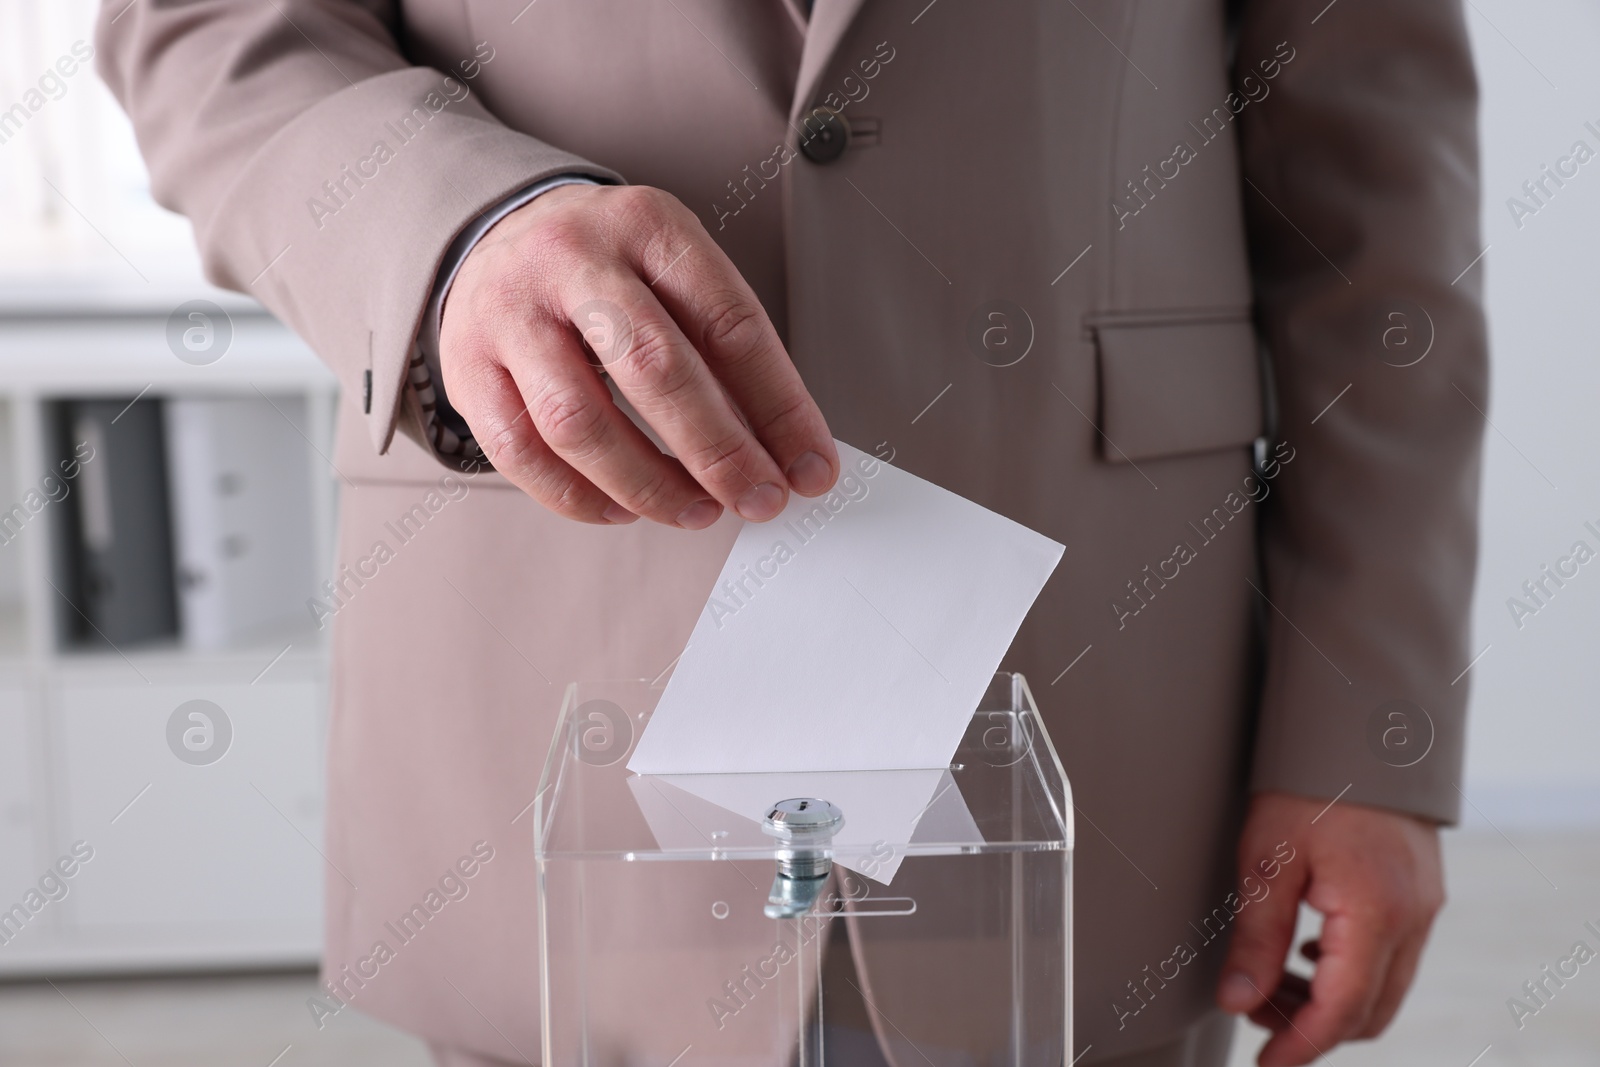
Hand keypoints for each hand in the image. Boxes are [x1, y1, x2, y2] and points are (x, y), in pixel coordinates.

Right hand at [439, 183, 838, 527]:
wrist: (501, 232)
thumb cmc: (608, 267)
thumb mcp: (675, 272)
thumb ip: (726, 350)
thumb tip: (786, 449)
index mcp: (648, 226)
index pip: (729, 323)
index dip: (779, 405)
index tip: (809, 464)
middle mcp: (574, 259)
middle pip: (655, 368)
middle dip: (719, 451)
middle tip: (758, 498)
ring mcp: (511, 311)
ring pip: (580, 420)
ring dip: (649, 483)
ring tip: (695, 510)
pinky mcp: (467, 365)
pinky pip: (520, 452)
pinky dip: (578, 496)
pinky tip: (622, 507)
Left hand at [1217, 791, 1443, 1066]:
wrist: (1359, 726)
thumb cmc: (1309, 783)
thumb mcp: (1267, 859)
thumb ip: (1256, 937)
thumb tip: (1238, 1000)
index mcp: (1376, 915)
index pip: (1341, 1012)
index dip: (1300, 1046)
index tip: (1265, 1064)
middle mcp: (1413, 918)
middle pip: (1369, 1011)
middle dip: (1311, 1025)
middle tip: (1256, 1010)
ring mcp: (1424, 906)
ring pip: (1384, 988)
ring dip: (1330, 999)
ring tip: (1273, 978)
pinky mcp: (1421, 891)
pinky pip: (1392, 956)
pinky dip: (1350, 969)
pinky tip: (1308, 948)